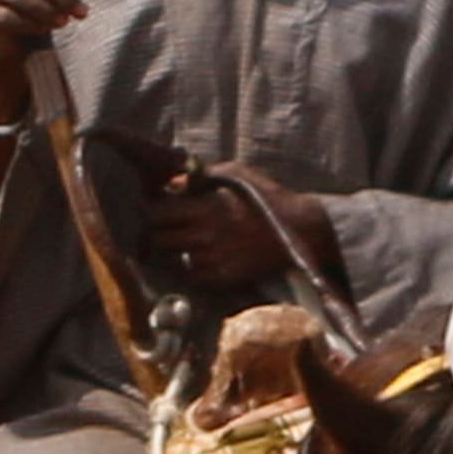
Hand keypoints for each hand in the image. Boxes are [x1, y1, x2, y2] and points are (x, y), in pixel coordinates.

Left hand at [139, 149, 289, 294]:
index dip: (151, 212)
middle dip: (157, 234)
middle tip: (166, 231)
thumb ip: (201, 176)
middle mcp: (204, 235)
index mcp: (205, 206)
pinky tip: (205, 260)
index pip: (155, 212)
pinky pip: (193, 278)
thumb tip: (171, 182)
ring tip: (189, 245)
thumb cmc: (267, 198)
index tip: (156, 211)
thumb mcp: (236, 174)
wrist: (301, 232)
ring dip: (176, 254)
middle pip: (157, 239)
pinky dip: (193, 271)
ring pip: (173, 260)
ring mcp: (213, 259)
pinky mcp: (224, 279)